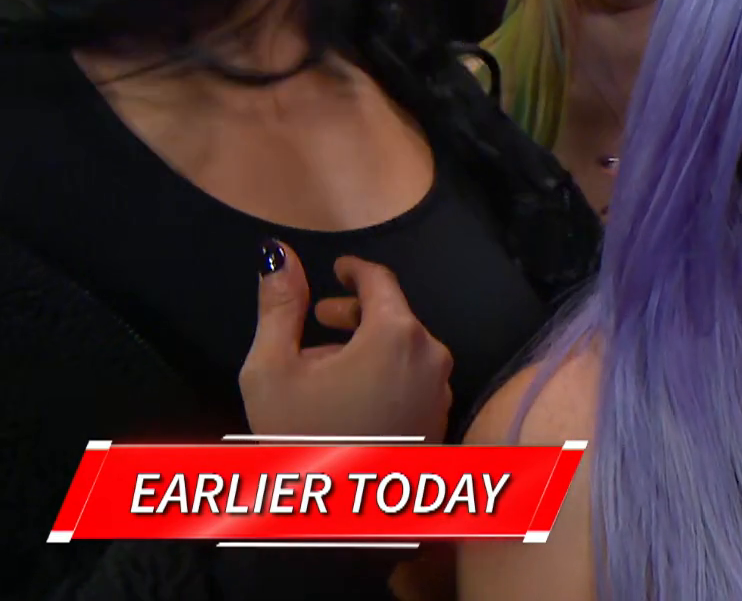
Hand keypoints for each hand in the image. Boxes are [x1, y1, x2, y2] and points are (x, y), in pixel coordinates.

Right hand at [239, 240, 454, 440]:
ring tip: (326, 368)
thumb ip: (279, 305)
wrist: (335, 517)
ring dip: (369, 347)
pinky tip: (351, 398)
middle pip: (395, 316)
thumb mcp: (272, 368)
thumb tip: (278, 252)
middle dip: (356, 314)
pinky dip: (387, 376)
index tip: (336, 270)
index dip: (355, 270)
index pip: (381, 281)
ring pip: (405, 351)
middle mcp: (433, 357)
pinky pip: (415, 381)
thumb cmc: (300, 436)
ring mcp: (442, 392)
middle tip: (319, 321)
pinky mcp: (441, 422)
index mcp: (398, 334)